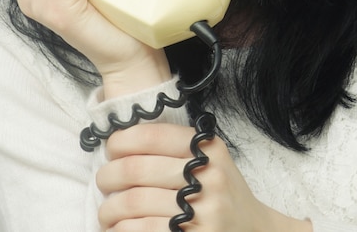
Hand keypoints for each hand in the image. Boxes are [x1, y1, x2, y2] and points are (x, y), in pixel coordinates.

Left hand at [96, 123, 313, 230]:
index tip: (111, 148)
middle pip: (137, 169)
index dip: (122, 140)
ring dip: (110, 208)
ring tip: (106, 210)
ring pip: (134, 203)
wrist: (254, 229)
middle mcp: (207, 176)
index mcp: (208, 149)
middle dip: (109, 175)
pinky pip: (142, 231)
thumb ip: (177, 146)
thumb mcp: (210, 159)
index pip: (152, 135)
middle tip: (103, 180)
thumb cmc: (222, 191)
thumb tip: (123, 141)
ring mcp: (202, 211)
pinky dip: (121, 230)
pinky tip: (119, 228)